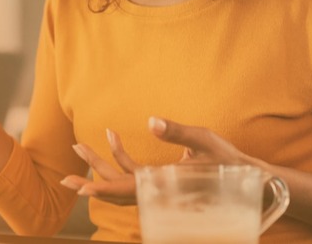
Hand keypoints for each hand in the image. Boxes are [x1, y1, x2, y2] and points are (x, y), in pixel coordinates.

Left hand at [60, 117, 265, 205]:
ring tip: (80, 145)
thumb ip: (177, 131)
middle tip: (64, 177)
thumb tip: (151, 121)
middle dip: (90, 178)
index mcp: (164, 185)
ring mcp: (157, 186)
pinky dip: (120, 156)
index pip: (126, 189)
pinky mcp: (161, 180)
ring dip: (100, 164)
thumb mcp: (204, 139)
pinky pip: (134, 172)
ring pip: (121, 180)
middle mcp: (157, 190)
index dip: (102, 189)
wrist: (247, 178)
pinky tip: (113, 135)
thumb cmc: (227, 160)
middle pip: (116, 188)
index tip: (80, 189)